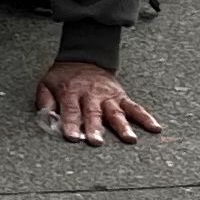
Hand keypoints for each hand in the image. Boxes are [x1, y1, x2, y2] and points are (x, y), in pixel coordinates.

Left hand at [35, 60, 161, 143]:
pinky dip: (145, 117)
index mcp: (70, 92)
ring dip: (123, 126)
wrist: (84, 57)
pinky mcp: (121, 96)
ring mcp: (108, 96)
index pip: (70, 110)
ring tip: (130, 139)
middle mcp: (91, 95)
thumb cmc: (63, 77)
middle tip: (97, 142)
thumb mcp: (46, 84)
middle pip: (93, 113)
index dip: (71, 124)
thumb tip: (46, 119)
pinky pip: (135, 107)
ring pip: (116, 112)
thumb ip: (45, 102)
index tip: (72, 137)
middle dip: (95, 128)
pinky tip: (155, 127)